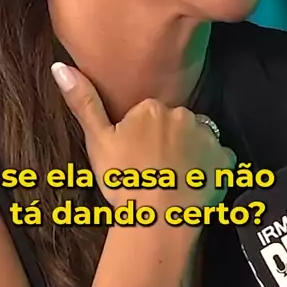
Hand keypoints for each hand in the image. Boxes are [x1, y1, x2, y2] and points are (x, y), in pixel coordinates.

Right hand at [52, 63, 235, 210]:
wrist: (157, 220)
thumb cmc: (125, 182)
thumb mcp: (97, 141)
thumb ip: (83, 102)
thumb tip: (60, 67)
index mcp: (152, 107)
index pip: (149, 113)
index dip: (142, 136)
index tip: (136, 156)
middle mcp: (184, 115)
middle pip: (176, 123)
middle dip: (168, 141)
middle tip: (154, 169)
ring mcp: (208, 137)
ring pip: (198, 138)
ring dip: (191, 153)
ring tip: (174, 179)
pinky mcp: (225, 160)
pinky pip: (219, 159)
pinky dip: (210, 170)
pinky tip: (194, 185)